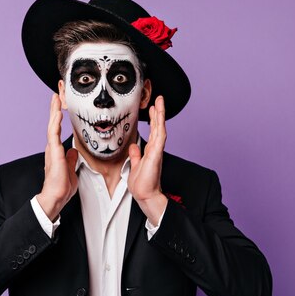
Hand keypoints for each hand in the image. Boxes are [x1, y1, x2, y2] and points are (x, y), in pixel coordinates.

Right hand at [36, 94, 77, 221]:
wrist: (57, 196)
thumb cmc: (62, 186)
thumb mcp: (71, 168)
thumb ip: (71, 159)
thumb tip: (73, 151)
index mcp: (57, 151)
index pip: (57, 130)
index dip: (58, 118)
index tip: (60, 106)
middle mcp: (53, 148)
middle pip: (53, 124)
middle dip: (54, 109)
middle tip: (56, 96)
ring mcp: (52, 149)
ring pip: (52, 126)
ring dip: (54, 112)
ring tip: (55, 99)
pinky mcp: (54, 153)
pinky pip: (54, 134)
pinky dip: (55, 123)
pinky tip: (57, 114)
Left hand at [128, 96, 168, 225]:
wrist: (144, 195)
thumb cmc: (141, 185)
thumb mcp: (134, 166)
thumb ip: (135, 156)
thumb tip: (134, 146)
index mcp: (150, 151)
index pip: (152, 132)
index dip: (153, 119)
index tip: (152, 108)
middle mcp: (155, 150)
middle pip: (157, 127)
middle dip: (158, 113)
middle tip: (159, 99)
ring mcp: (156, 151)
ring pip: (160, 129)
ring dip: (160, 115)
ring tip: (160, 102)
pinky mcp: (156, 155)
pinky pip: (159, 137)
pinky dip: (159, 126)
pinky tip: (160, 117)